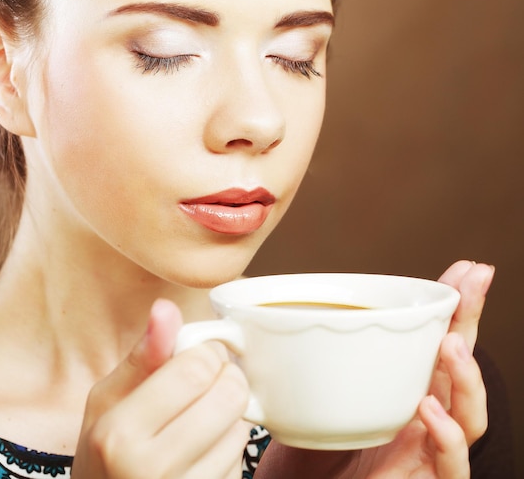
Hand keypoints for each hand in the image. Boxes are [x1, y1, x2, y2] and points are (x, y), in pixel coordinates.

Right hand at [72, 299, 250, 478]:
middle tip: (206, 382)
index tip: (197, 355)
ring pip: (242, 427)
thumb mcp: (106, 401)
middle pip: (229, 394)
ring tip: (198, 420)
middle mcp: (154, 469)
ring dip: (229, 415)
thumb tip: (167, 308)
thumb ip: (143, 355)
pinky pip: (242, 460)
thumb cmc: (104, 454)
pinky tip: (203, 449)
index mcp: (120, 434)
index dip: (205, 352)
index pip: (196, 369)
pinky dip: (229, 446)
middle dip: (224, 377)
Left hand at [255, 260, 494, 478]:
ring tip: (450, 343)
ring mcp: (422, 454)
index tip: (462, 270)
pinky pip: (451, 469)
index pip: (432, 346)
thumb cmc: (302, 454)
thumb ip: (292, 361)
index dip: (450, 310)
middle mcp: (418, 420)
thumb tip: (254, 317)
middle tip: (475, 280)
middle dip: (469, 322)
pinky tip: (430, 409)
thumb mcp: (301, 394)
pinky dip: (446, 439)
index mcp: (398, 392)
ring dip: (465, 377)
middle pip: (458, 370)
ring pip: (468, 418)